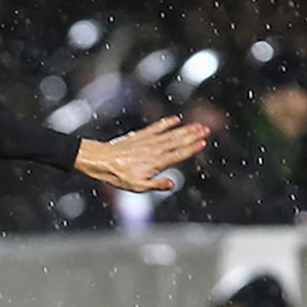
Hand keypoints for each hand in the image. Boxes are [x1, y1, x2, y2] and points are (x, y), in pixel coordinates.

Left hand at [74, 116, 209, 192]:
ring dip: (184, 129)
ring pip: (170, 134)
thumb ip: (156, 185)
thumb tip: (172, 183)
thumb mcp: (137, 187)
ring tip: (197, 125)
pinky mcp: (139, 136)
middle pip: (177, 142)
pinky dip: (166, 123)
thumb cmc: (117, 176)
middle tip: (206, 129)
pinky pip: (155, 128)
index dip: (191, 149)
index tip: (203, 142)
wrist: (100, 161)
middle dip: (192, 136)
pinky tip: (175, 119)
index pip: (178, 155)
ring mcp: (147, 142)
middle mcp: (154, 150)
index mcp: (156, 163)